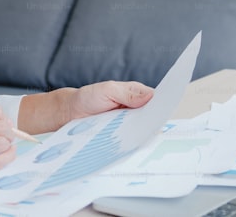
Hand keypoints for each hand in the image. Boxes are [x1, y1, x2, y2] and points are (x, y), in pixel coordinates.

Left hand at [18, 81, 153, 134]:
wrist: (70, 113)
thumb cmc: (88, 97)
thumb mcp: (108, 90)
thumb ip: (128, 94)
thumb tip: (151, 96)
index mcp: (135, 93)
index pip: (155, 99)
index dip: (161, 106)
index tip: (164, 113)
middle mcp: (134, 108)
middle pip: (150, 116)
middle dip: (153, 122)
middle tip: (155, 129)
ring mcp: (128, 122)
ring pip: (141, 129)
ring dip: (143, 134)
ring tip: (146, 139)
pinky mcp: (121, 134)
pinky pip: (130, 138)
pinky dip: (132, 141)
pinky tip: (134, 145)